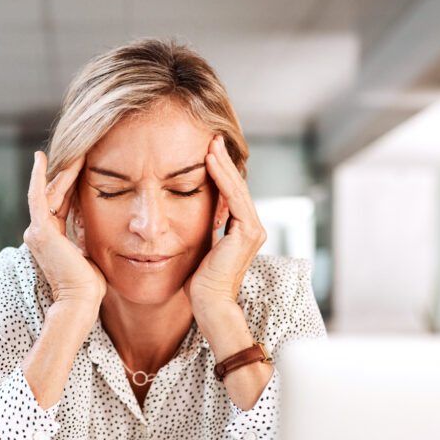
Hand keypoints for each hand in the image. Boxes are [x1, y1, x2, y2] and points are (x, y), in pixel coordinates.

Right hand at [23, 151, 106, 313]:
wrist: (80, 300)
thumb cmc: (89, 285)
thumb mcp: (89, 252)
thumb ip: (85, 236)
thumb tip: (92, 222)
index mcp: (50, 239)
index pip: (61, 204)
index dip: (71, 185)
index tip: (81, 167)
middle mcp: (39, 233)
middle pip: (53, 195)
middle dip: (67, 173)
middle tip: (80, 150)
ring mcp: (37, 231)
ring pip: (49, 192)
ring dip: (63, 171)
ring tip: (75, 150)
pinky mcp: (40, 229)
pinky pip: (37, 196)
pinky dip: (38, 176)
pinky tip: (40, 158)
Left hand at [185, 135, 266, 317]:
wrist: (208, 303)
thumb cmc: (199, 283)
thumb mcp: (200, 247)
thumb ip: (202, 229)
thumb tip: (186, 213)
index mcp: (242, 231)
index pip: (231, 194)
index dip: (220, 172)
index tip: (206, 152)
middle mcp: (252, 228)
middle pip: (236, 187)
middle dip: (223, 161)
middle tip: (211, 137)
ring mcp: (253, 229)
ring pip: (236, 188)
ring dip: (223, 163)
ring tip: (211, 142)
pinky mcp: (248, 231)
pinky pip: (234, 197)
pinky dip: (222, 177)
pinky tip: (210, 160)